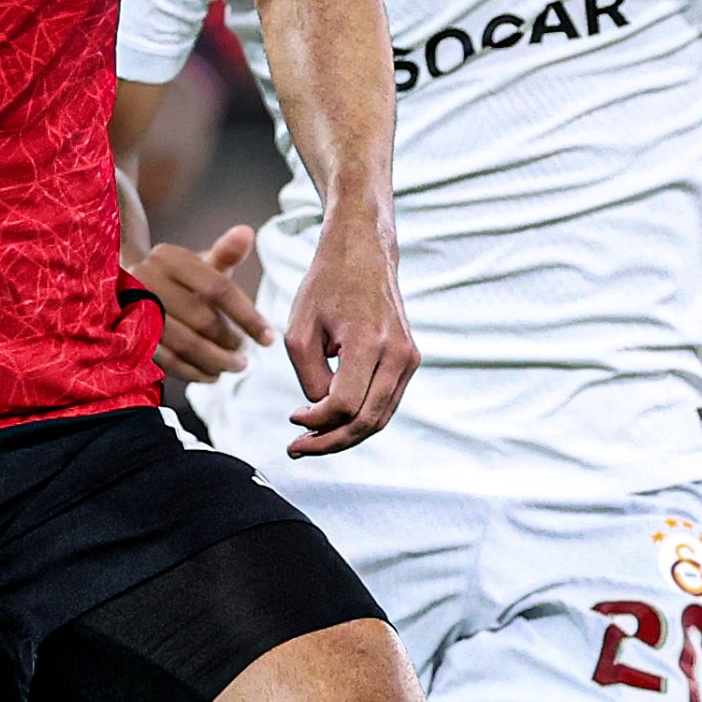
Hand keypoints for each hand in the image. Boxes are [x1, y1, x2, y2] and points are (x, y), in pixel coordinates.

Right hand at [133, 222, 269, 384]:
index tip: (268, 338)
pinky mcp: (130, 337)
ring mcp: (135, 309)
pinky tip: (211, 374)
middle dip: (230, 341)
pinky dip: (194, 372)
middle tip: (245, 354)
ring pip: (186, 343)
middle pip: (202, 319)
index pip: (218, 288)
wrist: (127, 291)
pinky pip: (168, 360)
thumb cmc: (175, 279)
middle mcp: (148, 279)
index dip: (247, 316)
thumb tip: (247, 232)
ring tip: (235, 366)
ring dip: (216, 360)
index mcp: (170, 257)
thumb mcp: (200, 264)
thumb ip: (225, 253)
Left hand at [281, 208, 415, 455]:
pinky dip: (360, 419)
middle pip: (367, 420)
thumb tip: (322, 413)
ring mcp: (409, 358)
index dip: (316, 422)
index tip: (291, 419)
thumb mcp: (300, 330)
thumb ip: (309, 377)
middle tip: (298, 449)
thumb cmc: (325, 286)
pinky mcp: (410, 359)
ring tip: (312, 441)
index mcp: (368, 340)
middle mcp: (397, 353)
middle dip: (330, 442)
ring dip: (346, 436)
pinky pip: (386, 402)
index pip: (344, 404)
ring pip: (380, 418)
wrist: (363, 253)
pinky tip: (331, 422)